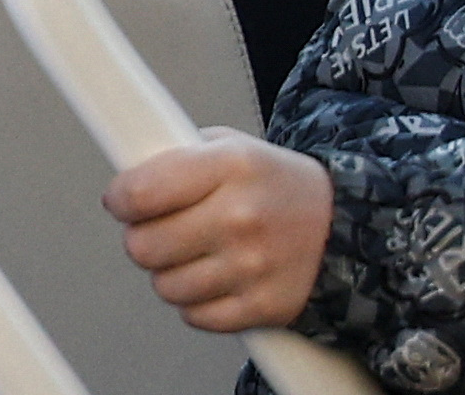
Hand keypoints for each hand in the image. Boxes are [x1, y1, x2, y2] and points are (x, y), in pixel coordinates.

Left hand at [105, 130, 329, 333]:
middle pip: (144, 246)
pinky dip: (196, 303)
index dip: (120, 200)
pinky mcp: (266, 307)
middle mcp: (241, 217)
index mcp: (229, 166)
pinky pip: (197, 316)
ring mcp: (255, 267)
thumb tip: (121, 179)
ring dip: (168, 273)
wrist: (344, 225)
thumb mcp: (229, 147)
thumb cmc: (272, 184)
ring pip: (166, 286)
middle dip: (141, 239)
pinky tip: (213, 279)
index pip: (140, 193)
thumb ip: (174, 158)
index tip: (122, 202)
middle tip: (158, 231)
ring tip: (191, 254)